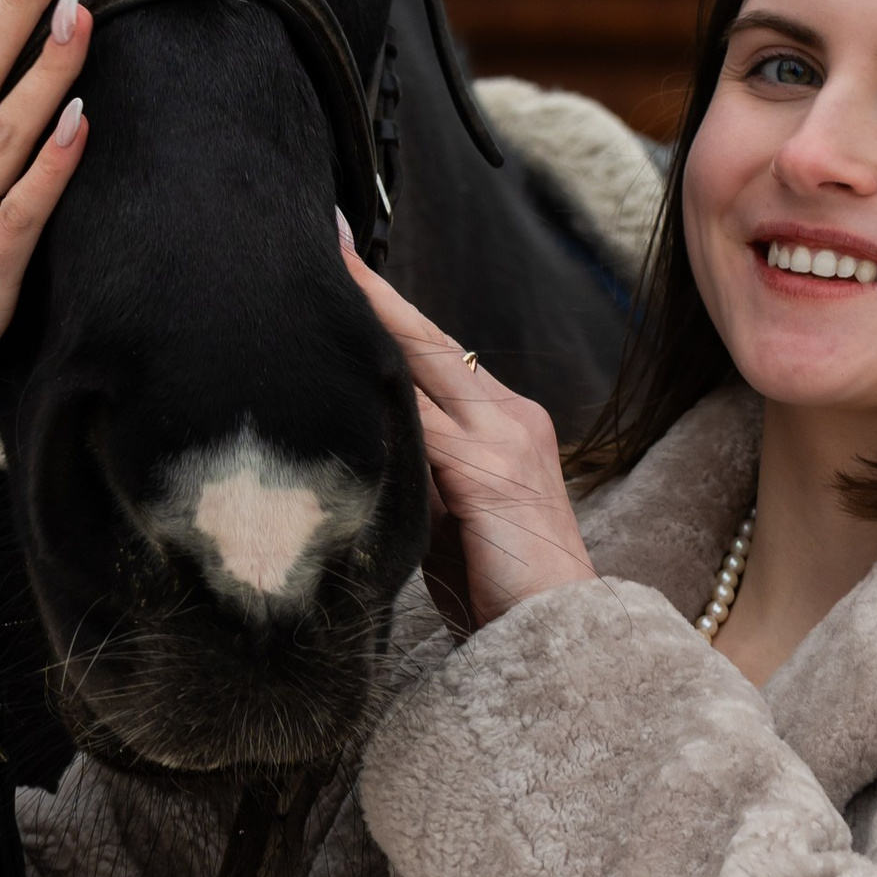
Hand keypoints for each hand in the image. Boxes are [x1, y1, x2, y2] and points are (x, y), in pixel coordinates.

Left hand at [341, 228, 596, 629]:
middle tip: (322, 238)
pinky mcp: (486, 473)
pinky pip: (420, 426)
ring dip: (365, 332)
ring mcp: (503, 440)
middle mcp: (510, 416)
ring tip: (314, 290)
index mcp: (504, 422)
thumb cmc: (501, 587)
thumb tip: (361, 439)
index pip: (434, 350)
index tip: (345, 258)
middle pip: (426, 339)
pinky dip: (377, 400)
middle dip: (371, 290)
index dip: (387, 304)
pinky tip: (335, 373)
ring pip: (419, 370)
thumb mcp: (449, 516)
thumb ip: (415, 470)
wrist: (561, 638)